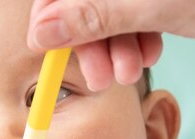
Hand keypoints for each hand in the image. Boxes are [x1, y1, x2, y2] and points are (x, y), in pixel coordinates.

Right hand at [27, 0, 194, 90]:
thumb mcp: (152, 6)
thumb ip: (93, 16)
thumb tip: (41, 32)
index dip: (52, 16)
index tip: (52, 52)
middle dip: (90, 40)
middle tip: (102, 77)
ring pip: (110, 10)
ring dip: (113, 46)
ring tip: (129, 73)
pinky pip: (134, 14)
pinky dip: (134, 39)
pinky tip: (148, 55)